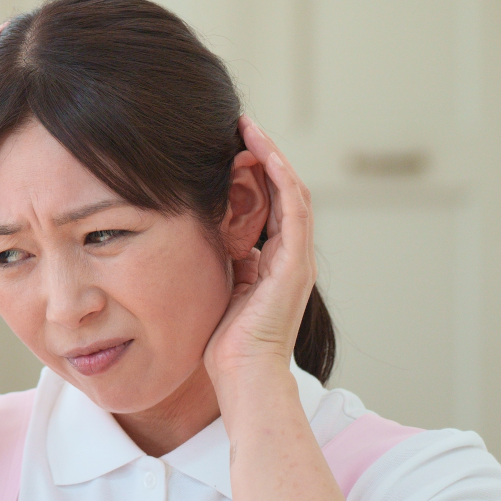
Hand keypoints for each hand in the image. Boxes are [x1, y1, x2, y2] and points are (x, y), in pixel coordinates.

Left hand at [204, 117, 317, 400]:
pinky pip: (293, 208)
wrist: (241, 375)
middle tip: (240, 125)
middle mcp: (289, 256)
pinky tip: (262, 153)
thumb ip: (221, 261)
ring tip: (249, 128)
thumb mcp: (218, 288)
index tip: (229, 146)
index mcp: (272, 262)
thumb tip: (203, 235)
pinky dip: (280, 177)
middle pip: (282, 191)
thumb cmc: (223, 344)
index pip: (268, 204)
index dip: (252, 172)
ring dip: (271, 157)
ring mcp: (296, 258)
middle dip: (262, 156)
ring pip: (291, 191)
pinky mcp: (295, 263)